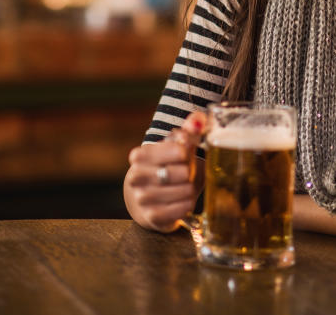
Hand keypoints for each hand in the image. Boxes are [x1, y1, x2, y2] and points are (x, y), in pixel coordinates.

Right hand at [123, 112, 206, 231]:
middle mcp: (136, 176)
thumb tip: (199, 119)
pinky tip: (184, 200)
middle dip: (189, 172)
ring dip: (190, 189)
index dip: (185, 152)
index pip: (174, 150)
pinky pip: (181, 209)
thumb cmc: (166, 169)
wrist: (148, 201)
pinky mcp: (151, 217)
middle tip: (186, 174)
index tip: (185, 154)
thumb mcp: (175, 150)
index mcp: (139, 155)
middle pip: (179, 171)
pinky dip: (188, 204)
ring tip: (185, 187)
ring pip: (183, 190)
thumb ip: (188, 132)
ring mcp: (142, 198)